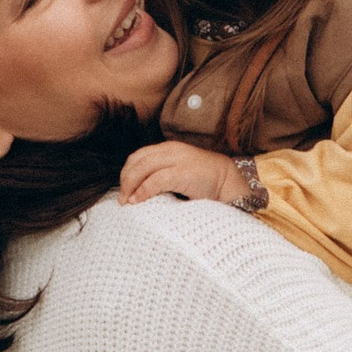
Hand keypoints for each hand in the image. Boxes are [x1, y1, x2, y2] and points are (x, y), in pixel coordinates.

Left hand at [118, 140, 246, 207]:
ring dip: (131, 186)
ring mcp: (178, 160)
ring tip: (128, 201)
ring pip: (143, 168)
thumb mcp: (177, 172)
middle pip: (137, 161)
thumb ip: (159, 175)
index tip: (123, 190)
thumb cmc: (202, 181)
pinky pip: (157, 180)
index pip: (138, 156)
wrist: (228, 181)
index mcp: (168, 149)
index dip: (126, 173)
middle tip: (122, 199)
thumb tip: (135, 191)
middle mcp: (171, 150)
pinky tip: (138, 200)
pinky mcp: (184, 172)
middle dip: (125, 180)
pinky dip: (144, 190)